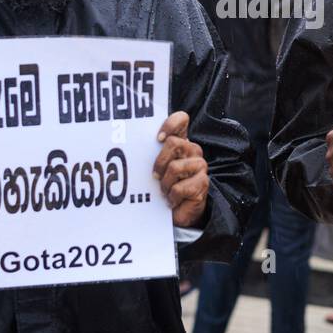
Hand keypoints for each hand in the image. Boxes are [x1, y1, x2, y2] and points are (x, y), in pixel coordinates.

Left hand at [153, 111, 207, 227]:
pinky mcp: (203, 183)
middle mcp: (192, 150)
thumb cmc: (163, 187)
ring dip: (165, 184)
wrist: (176, 213)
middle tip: (156, 177)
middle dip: (159, 163)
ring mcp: (200, 166)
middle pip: (174, 143)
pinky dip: (172, 196)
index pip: (181, 119)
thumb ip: (149, 152)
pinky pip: (180, 187)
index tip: (158, 138)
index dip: (170, 125)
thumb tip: (130, 142)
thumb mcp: (155, 167)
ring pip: (175, 167)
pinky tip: (173, 200)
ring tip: (165, 191)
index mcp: (181, 142)